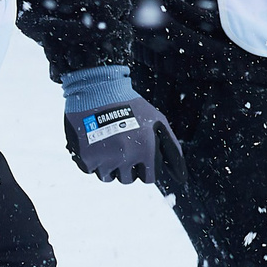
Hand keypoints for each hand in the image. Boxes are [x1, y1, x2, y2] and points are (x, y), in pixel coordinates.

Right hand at [59, 65, 185, 193]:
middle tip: (120, 143)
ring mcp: (104, 158)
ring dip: (108, 164)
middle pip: (128, 179)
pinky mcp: (85, 157)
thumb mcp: (157, 122)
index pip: (149, 178)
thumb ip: (172, 151)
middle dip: (126, 165)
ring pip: (108, 177)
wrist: (97, 88)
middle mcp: (126, 156)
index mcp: (146, 149)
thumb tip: (181, 179)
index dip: (144, 164)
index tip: (137, 149)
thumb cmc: (131, 106)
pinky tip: (93, 141)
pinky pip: (90, 170)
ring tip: (106, 141)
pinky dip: (91, 159)